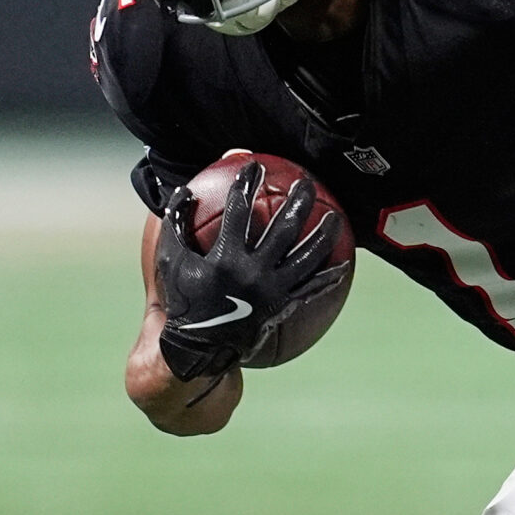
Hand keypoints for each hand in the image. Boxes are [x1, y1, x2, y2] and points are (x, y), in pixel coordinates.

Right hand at [154, 163, 343, 382]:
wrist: (197, 348)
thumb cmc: (183, 299)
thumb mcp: (169, 262)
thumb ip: (175, 226)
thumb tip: (183, 191)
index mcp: (224, 258)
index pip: (237, 212)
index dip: (245, 185)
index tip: (253, 166)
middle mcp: (252, 272)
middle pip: (283, 229)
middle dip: (297, 201)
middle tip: (306, 181)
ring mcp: (271, 290)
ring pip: (306, 258)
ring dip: (324, 235)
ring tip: (336, 216)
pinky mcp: (282, 306)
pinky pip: (311, 289)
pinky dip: (329, 277)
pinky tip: (345, 264)